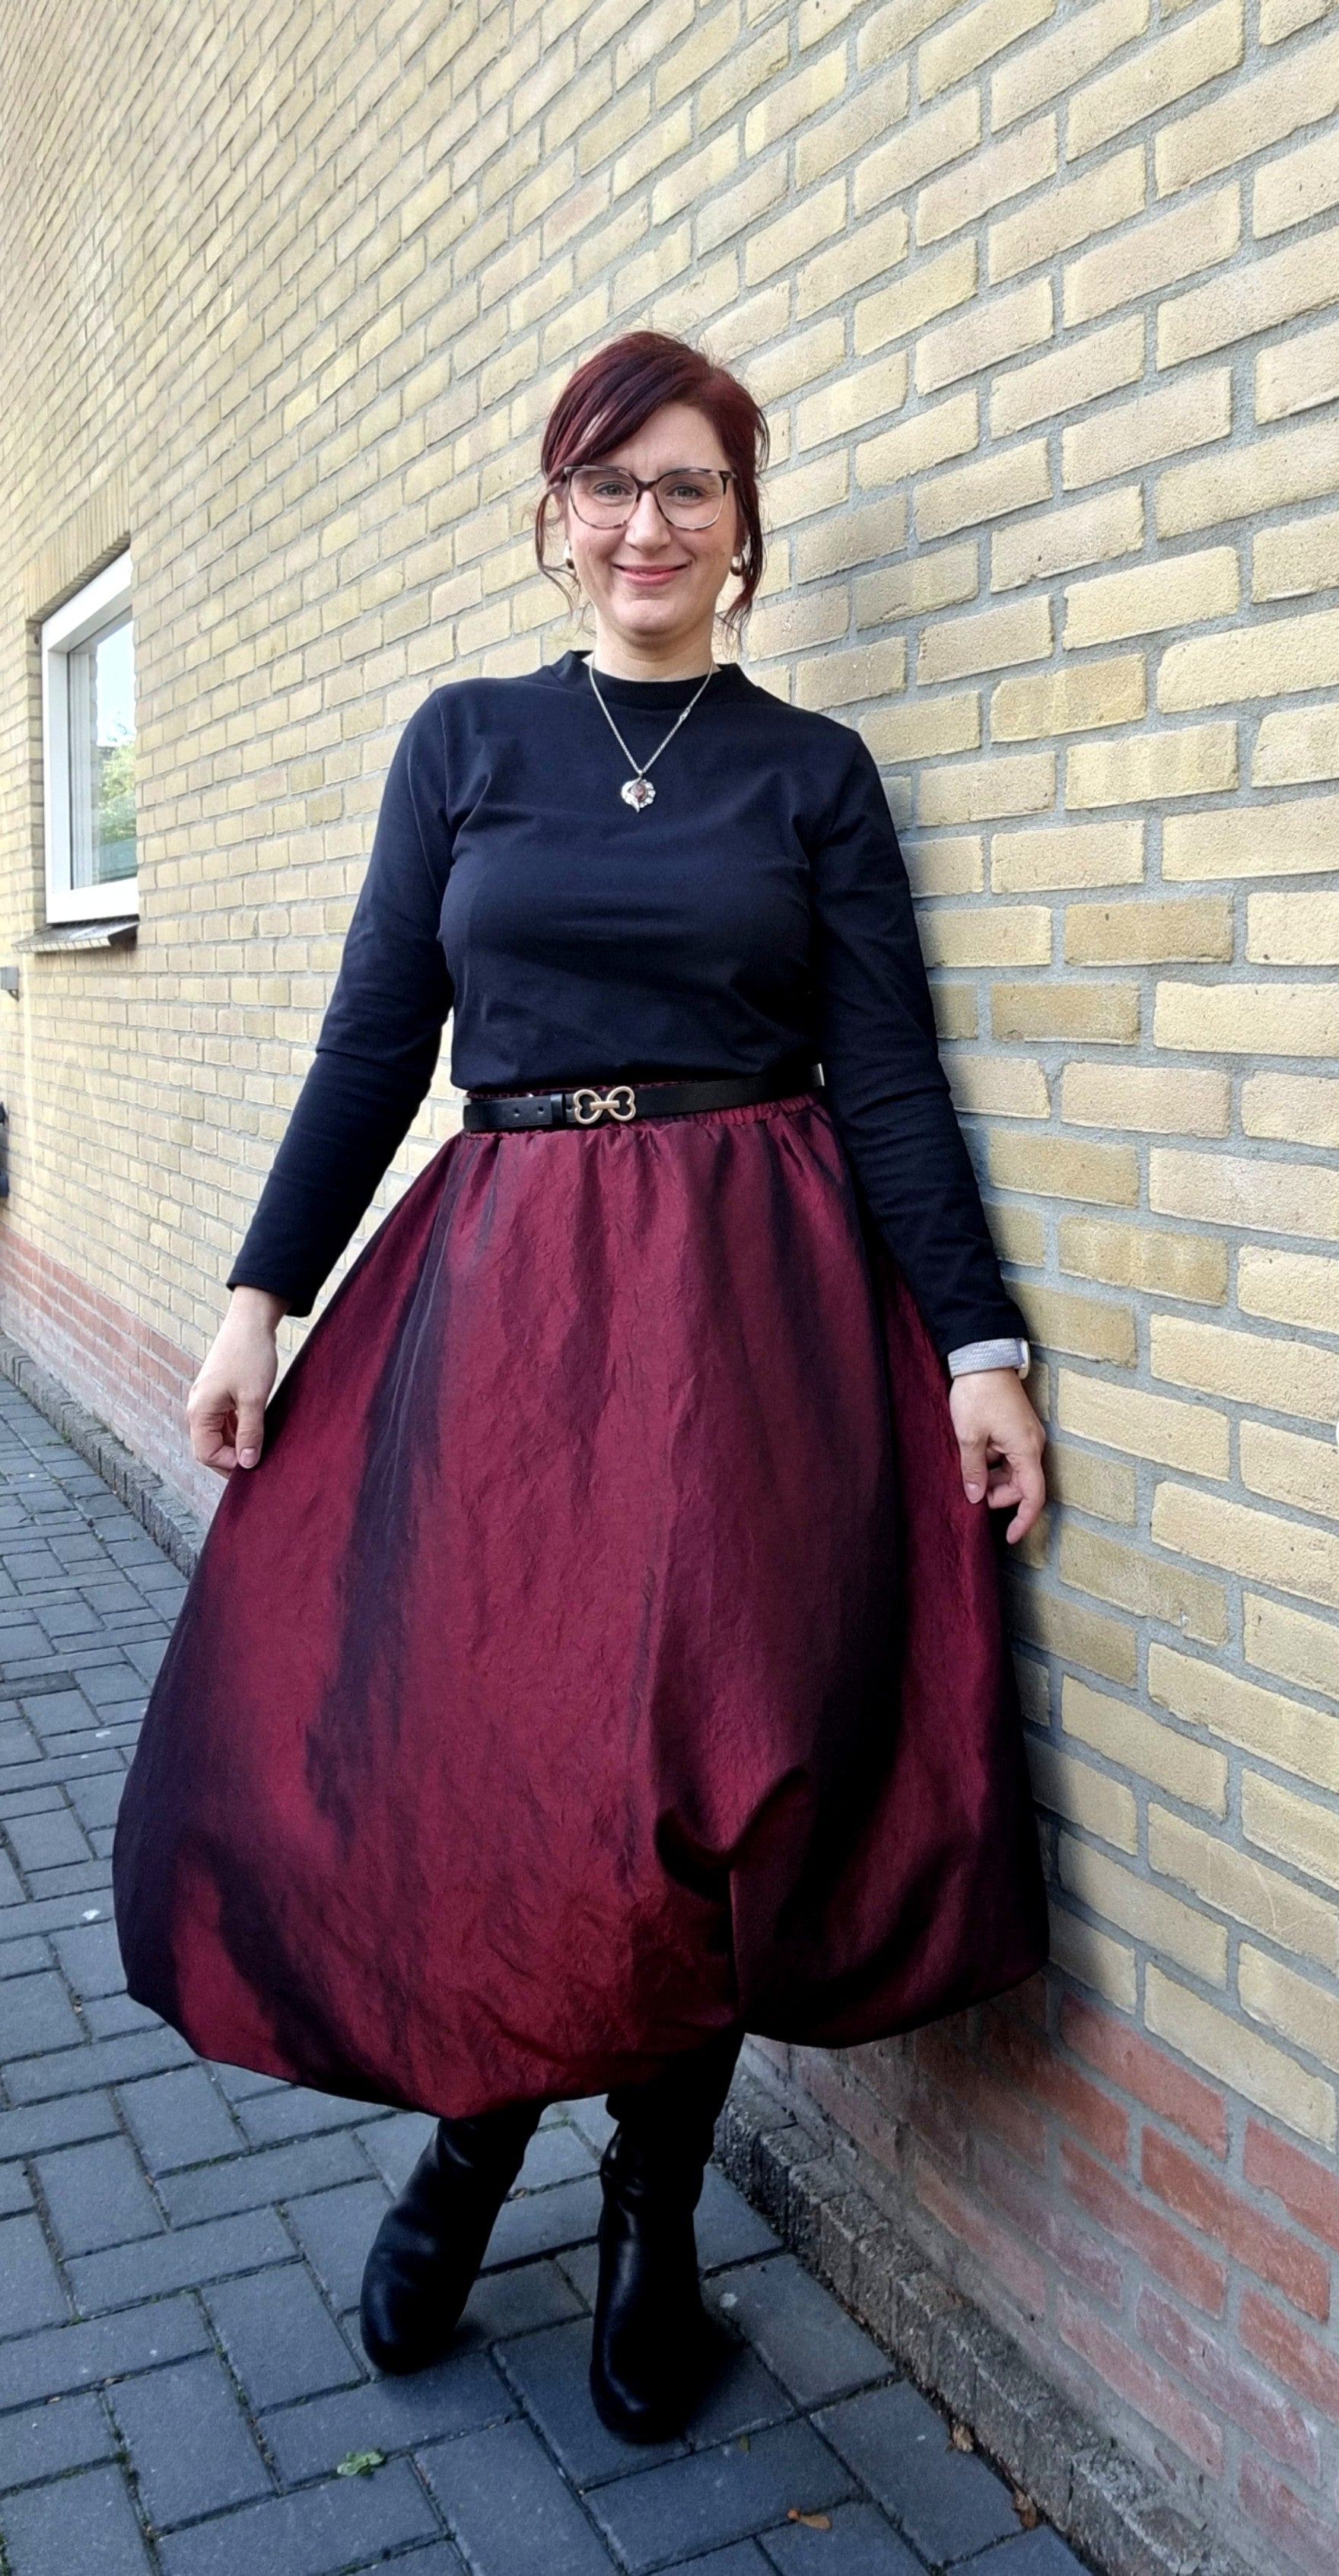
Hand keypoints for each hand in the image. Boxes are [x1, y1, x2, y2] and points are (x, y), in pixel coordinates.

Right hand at [186, 1287, 286, 1476]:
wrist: (250, 1321)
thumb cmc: (250, 1356)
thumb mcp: (254, 1398)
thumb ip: (250, 1432)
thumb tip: (248, 1464)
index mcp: (200, 1411)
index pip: (206, 1454)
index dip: (229, 1465)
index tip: (256, 1465)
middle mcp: (199, 1407)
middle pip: (209, 1447)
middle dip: (232, 1458)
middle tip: (260, 1461)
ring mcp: (208, 1400)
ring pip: (218, 1435)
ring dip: (236, 1444)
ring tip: (261, 1447)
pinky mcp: (219, 1393)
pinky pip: (224, 1421)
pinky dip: (238, 1429)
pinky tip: (257, 1429)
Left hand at [948, 1367, 1045, 1544]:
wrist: (983, 1357)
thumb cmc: (978, 1394)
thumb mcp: (970, 1436)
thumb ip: (974, 1470)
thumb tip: (976, 1497)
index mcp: (1026, 1449)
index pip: (1033, 1495)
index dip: (1023, 1520)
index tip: (1010, 1537)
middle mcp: (1032, 1444)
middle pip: (1022, 1485)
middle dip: (998, 1495)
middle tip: (971, 1491)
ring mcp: (1026, 1436)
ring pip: (1014, 1472)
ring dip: (994, 1478)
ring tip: (969, 1469)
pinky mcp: (1017, 1429)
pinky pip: (1010, 1457)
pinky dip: (994, 1463)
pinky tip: (974, 1456)